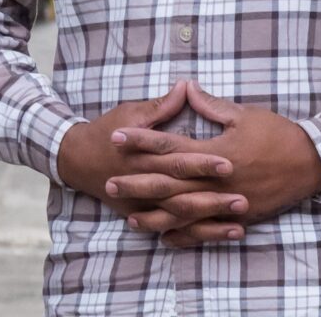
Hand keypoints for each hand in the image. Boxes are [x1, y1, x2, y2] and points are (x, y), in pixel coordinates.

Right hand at [57, 82, 244, 228]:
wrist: (77, 159)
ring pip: (180, 217)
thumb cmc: (107, 130)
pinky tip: (221, 234)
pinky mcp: (144, 215)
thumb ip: (162, 105)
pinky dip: (196, 234)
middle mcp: (145, 183)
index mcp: (144, 155)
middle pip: (182, 193)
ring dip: (210, 221)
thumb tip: (186, 86)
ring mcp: (144, 204)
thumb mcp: (132, 112)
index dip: (202, 163)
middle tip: (243, 200)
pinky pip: (173, 229)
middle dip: (212, 199)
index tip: (228, 164)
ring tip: (240, 222)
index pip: (178, 159)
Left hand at [108, 81, 320, 245]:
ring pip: (183, 212)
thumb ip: (211, 105)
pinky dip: (183, 233)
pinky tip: (164, 234)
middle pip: (169, 184)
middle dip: (138, 183)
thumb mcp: (244, 113)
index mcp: (216, 151)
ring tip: (129, 214)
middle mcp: (217, 180)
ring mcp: (227, 202)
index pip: (170, 146)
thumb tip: (187, 88)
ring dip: (154, 213)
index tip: (118, 136)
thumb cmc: (277, 133)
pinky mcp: (237, 216)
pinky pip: (204, 229)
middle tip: (110, 182)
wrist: (311, 162)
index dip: (142, 141)